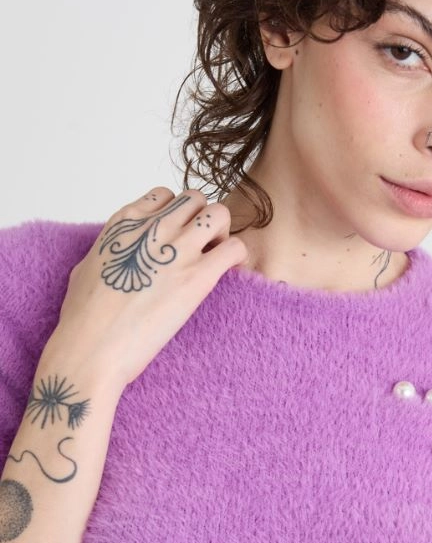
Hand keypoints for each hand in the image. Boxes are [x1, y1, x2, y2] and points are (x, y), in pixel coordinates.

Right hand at [50, 187, 248, 390]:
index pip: (164, 195)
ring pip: (220, 214)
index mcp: (126, 222)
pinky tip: (226, 276)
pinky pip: (235, 248)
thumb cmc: (83, 317)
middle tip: (200, 249)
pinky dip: (237, 258)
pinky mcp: (198, 277)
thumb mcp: (87, 267)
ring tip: (213, 259)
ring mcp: (178, 250)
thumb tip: (114, 252)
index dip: (176, 214)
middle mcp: (155, 228)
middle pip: (196, 199)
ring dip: (223, 234)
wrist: (92, 347)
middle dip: (202, 220)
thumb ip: (109, 249)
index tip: (175, 237)